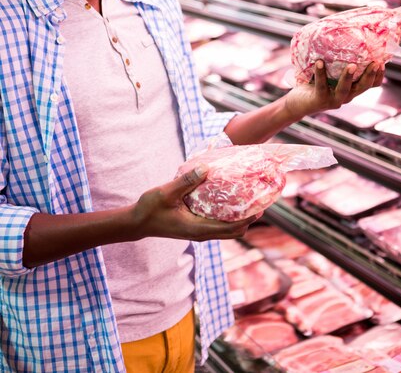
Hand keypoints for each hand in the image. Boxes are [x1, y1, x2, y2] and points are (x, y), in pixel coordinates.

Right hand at [131, 165, 260, 241]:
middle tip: (260, 199)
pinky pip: (218, 223)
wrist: (137, 222)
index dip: (249, 218)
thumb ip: (186, 181)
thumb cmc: (150, 209)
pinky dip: (228, 215)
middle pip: (235, 231)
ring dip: (240, 217)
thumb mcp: (166, 192)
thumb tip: (206, 168)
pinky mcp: (195, 227)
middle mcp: (202, 233)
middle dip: (249, 218)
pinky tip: (228, 199)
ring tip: (249, 198)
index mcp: (198, 229)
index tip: (261, 205)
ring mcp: (199, 231)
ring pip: (227, 228)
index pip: (232, 228)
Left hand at [284, 60, 384, 118]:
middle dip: (370, 76)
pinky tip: (319, 62)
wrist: (297, 103)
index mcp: (351, 89)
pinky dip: (321, 73)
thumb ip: (338, 62)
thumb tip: (344, 36)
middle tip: (376, 63)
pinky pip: (321, 86)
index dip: (378, 76)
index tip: (382, 62)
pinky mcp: (319, 100)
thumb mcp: (330, 74)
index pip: (371, 85)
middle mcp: (345, 96)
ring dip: (348, 78)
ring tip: (352, 65)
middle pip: (362, 88)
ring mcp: (333, 100)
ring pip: (345, 90)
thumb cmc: (315, 84)